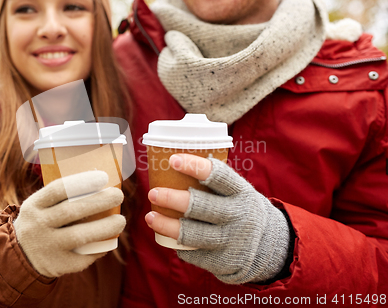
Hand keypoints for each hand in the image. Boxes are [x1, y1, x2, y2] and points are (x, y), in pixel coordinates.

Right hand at [14, 170, 124, 277]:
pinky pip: (82, 257)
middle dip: (99, 202)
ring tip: (120, 221)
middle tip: (118, 195)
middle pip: (71, 211)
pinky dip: (99, 248)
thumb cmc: (43, 221)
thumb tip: (103, 183)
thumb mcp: (41, 206)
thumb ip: (63, 197)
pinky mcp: (56, 265)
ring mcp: (46, 247)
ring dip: (104, 228)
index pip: (58, 189)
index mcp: (33, 205)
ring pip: (79, 236)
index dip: (82, 182)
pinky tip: (109, 241)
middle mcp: (37, 225)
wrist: (20, 255)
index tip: (103, 177)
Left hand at [146, 154, 289, 283]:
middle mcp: (239, 216)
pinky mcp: (223, 261)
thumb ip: (215, 183)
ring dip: (166, 224)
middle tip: (153, 193)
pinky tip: (167, 236)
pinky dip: (177, 244)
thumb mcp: (239, 193)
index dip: (195, 166)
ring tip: (150, 217)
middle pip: (200, 206)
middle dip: (172, 199)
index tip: (173, 160)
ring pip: (191, 233)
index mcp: (242, 193)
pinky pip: (193, 253)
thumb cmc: (241, 210)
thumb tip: (172, 164)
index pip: (219, 176)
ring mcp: (231, 240)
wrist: (270, 247)